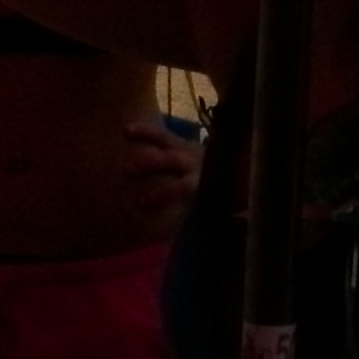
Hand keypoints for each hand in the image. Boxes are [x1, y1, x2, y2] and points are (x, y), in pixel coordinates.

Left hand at [113, 115, 202, 240]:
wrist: (234, 182)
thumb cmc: (193, 169)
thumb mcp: (179, 155)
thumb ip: (159, 155)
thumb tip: (126, 140)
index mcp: (182, 148)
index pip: (163, 137)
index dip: (145, 133)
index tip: (124, 131)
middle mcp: (193, 162)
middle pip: (170, 159)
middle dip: (148, 163)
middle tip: (124, 170)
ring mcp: (202, 182)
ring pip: (183, 187)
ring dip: (162, 194)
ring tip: (139, 203)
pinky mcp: (208, 200)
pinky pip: (195, 208)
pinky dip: (180, 214)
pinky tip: (162, 227)